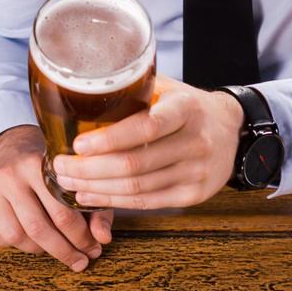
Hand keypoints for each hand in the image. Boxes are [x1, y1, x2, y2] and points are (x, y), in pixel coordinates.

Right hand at [0, 125, 111, 271]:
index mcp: (41, 165)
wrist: (13, 152)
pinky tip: (21, 236)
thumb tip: (103, 240)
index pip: (63, 212)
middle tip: (80, 262)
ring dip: (36, 249)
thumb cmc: (51, 176)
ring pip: (15, 235)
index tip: (93, 251)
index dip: (81, 238)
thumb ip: (95, 211)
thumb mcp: (78, 186)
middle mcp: (13, 174)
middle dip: (63, 251)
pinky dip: (6, 243)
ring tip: (49, 245)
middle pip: (38, 228)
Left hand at [52, 76, 244, 209]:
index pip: (146, 127)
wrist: (231, 130)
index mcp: (186, 109)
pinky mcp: (194, 195)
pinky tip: (90, 196)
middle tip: (60, 167)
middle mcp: (195, 141)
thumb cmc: (187, 106)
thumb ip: (135, 89)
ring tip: (68, 182)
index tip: (77, 144)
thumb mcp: (168, 87)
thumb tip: (82, 91)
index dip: (108, 139)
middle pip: (135, 164)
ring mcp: (197, 172)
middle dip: (90, 169)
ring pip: (137, 187)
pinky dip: (114, 201)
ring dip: (96, 188)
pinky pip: (147, 202)